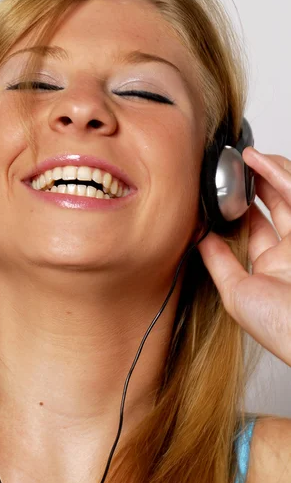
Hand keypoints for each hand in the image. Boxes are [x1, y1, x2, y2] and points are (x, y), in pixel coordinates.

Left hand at [198, 147, 290, 365]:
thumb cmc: (277, 325)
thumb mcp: (235, 293)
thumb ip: (219, 263)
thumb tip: (200, 239)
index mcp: (270, 267)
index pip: (253, 228)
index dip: (237, 209)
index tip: (218, 192)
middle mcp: (288, 250)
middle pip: (273, 206)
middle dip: (253, 185)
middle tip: (233, 168)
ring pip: (287, 195)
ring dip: (266, 172)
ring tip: (243, 157)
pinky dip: (277, 174)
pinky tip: (257, 161)